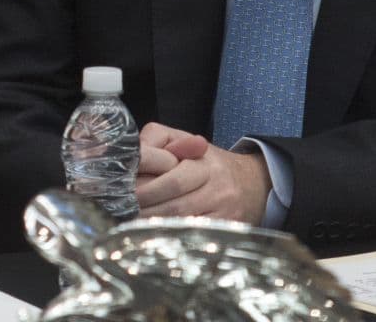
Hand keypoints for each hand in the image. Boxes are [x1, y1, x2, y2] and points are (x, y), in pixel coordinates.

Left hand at [133, 120, 268, 223]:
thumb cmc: (208, 161)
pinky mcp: (226, 230)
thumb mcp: (184, 140)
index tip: (124, 191)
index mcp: (204, 164)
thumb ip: (157, 139)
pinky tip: (153, 233)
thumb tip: (135, 151)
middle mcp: (217, 188)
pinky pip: (194, 235)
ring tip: (131, 220)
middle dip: (144, 209)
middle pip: (174, 205)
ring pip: (182, 223)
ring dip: (152, 224)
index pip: (171, 180)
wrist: (253, 182)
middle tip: (122, 209)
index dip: (145, 188)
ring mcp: (224, 212)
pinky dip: (171, 235)